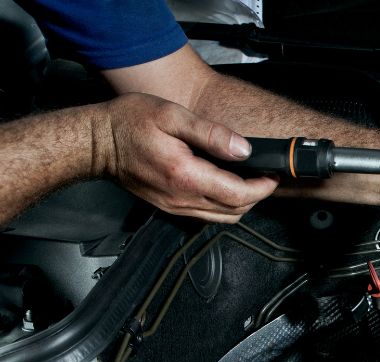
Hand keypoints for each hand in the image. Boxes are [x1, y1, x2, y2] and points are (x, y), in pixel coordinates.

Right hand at [93, 93, 277, 222]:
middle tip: (265, 178)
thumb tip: (244, 150)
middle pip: (235, 211)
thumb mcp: (172, 115)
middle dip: (256, 197)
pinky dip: (223, 205)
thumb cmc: (130, 122)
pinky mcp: (169, 208)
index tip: (272, 176)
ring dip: (241, 204)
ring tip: (250, 182)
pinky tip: (225, 186)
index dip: (262, 188)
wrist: (97, 142)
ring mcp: (175, 207)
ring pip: (222, 218)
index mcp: (186, 176)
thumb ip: (211, 134)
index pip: (238, 195)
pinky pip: (206, 215)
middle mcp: (182, 199)